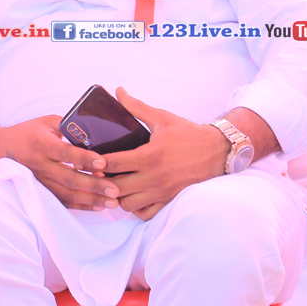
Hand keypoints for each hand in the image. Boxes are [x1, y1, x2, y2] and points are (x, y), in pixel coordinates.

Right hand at [3, 116, 119, 211]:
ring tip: (112, 202)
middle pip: (69, 178)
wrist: (1, 149)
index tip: (103, 162)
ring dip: (91, 199)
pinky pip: (62, 201)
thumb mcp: (46, 122)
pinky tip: (98, 206)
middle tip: (115, 190)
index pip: (65, 152)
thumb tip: (95, 132)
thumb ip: (68, 126)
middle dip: (93, 186)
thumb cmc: (28, 133)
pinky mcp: (41, 190)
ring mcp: (40, 180)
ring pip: (67, 194)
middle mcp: (40, 164)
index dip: (84, 158)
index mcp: (41, 143)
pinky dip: (80, 205)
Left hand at [100, 88, 225, 220]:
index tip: (89, 159)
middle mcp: (155, 177)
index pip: (113, 164)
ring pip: (128, 204)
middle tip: (96, 174)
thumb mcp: (161, 117)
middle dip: (102, 182)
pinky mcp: (170, 200)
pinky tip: (130, 195)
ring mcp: (162, 191)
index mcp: (150, 156)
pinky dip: (134, 208)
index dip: (96, 163)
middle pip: (116, 188)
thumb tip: (118, 91)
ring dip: (116, 196)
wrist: (217, 150)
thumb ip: (136, 107)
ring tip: (112, 185)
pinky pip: (145, 213)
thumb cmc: (188, 133)